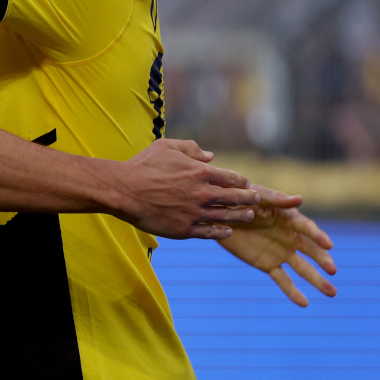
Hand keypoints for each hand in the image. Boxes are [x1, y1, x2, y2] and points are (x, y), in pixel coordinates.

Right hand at [114, 139, 258, 239]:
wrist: (124, 191)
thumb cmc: (143, 166)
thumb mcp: (166, 147)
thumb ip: (190, 148)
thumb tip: (211, 155)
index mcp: (200, 172)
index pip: (232, 178)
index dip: (241, 181)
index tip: (245, 184)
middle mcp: (203, 194)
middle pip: (235, 198)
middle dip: (249, 198)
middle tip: (255, 199)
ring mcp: (195, 213)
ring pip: (226, 217)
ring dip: (240, 216)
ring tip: (249, 216)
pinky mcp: (186, 229)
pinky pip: (210, 232)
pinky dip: (222, 232)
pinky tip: (228, 231)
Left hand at [219, 184, 336, 306]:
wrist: (220, 215)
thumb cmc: (241, 200)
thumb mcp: (257, 197)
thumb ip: (277, 200)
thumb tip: (300, 199)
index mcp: (289, 219)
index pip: (307, 228)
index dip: (317, 236)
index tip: (329, 245)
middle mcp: (290, 237)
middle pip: (310, 250)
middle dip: (322, 259)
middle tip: (332, 270)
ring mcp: (280, 252)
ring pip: (302, 268)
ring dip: (317, 280)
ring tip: (332, 293)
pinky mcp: (268, 264)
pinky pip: (283, 279)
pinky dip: (293, 292)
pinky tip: (305, 303)